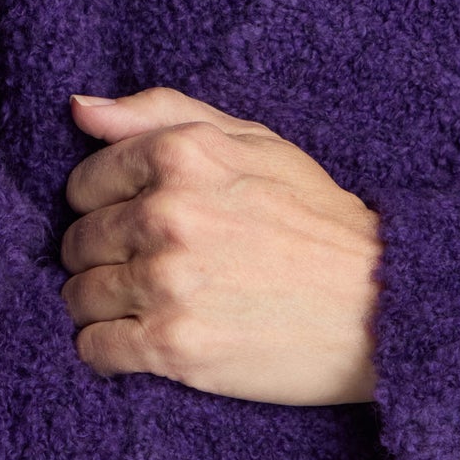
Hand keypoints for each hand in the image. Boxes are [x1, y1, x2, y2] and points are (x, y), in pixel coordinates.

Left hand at [60, 86, 382, 405]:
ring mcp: (166, 282)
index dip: (106, 204)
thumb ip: (161, 113)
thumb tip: (79, 109)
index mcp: (181, 153)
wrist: (381, 303)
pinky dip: (107, 349)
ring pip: (77, 295)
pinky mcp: (172, 346)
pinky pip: (93, 348)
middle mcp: (166, 213)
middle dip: (102, 255)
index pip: (84, 182)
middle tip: (151, 266)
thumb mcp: (253, 139)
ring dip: (103, 303)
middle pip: (77, 240)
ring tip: (152, 304)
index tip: (139, 221)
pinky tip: (146, 341)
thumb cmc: (317, 217)